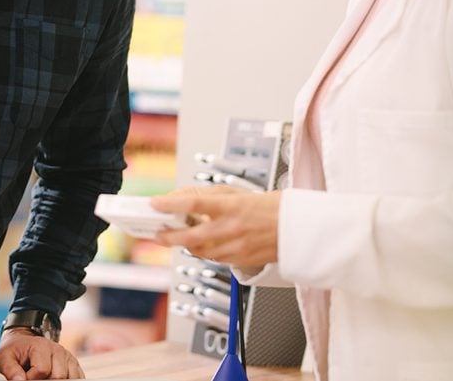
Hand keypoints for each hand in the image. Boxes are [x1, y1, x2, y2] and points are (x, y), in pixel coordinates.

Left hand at [0, 328, 83, 379]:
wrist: (23, 342)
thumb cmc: (14, 351)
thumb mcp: (4, 358)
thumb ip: (10, 369)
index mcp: (41, 346)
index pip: (42, 370)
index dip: (31, 379)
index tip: (24, 377)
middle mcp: (57, 350)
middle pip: (58, 376)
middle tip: (35, 378)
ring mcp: (67, 357)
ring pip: (70, 378)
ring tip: (44, 378)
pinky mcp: (73, 363)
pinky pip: (77, 377)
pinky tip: (54, 379)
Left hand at [150, 186, 281, 267]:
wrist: (297, 229)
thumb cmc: (269, 207)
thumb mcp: (236, 193)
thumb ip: (205, 195)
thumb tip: (179, 197)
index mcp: (232, 207)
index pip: (194, 204)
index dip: (171, 204)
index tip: (155, 203)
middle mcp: (232, 229)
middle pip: (190, 236)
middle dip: (168, 236)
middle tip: (157, 232)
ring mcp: (236, 248)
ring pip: (199, 251)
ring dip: (184, 244)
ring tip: (176, 236)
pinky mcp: (239, 261)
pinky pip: (213, 258)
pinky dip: (202, 251)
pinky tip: (199, 243)